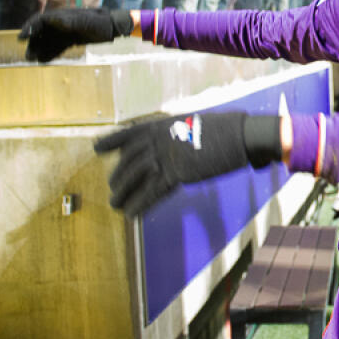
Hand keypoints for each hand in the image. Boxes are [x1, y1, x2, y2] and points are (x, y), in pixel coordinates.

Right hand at [19, 8, 134, 61]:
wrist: (113, 27)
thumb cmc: (100, 22)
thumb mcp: (87, 22)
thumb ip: (72, 21)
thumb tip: (56, 21)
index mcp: (61, 16)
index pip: (40, 21)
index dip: (29, 28)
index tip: (21, 38)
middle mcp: (60, 23)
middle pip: (41, 32)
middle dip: (33, 43)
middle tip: (28, 56)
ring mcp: (65, 32)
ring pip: (47, 41)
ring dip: (39, 50)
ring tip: (33, 60)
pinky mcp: (70, 40)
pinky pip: (57, 47)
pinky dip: (50, 53)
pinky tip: (44, 61)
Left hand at [95, 112, 282, 215]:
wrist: (241, 136)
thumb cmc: (226, 131)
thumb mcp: (196, 127)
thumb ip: (179, 137)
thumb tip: (174, 148)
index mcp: (164, 124)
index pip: (131, 133)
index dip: (113, 141)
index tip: (97, 149)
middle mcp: (161, 138)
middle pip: (130, 159)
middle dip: (119, 175)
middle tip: (112, 188)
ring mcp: (168, 155)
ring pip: (137, 176)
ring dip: (123, 193)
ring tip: (115, 205)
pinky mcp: (178, 173)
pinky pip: (153, 191)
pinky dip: (140, 204)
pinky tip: (131, 214)